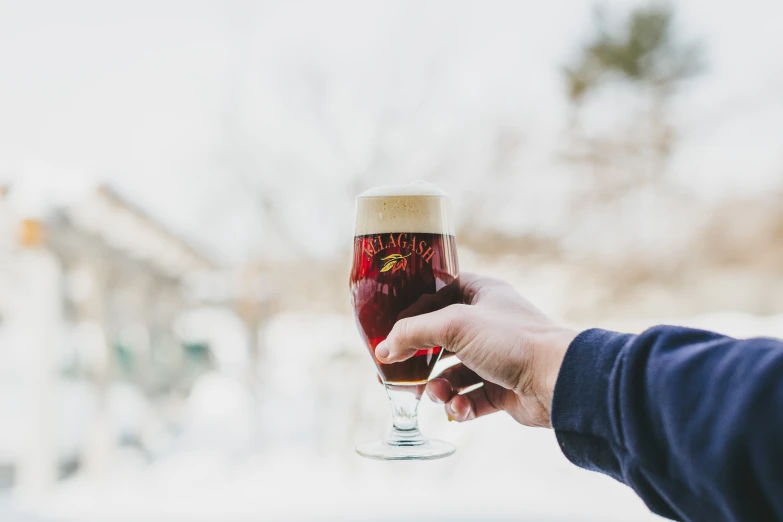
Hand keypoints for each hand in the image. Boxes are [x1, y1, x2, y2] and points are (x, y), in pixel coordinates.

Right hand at [375, 273, 576, 427]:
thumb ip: (413, 333)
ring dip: (439, 388)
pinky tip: (459, 409)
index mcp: (481, 294)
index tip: (391, 332)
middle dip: (420, 361)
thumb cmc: (511, 340)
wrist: (557, 380)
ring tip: (438, 395)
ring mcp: (496, 358)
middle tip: (396, 375)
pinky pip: (469, 399)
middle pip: (440, 340)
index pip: (438, 295)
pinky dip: (459, 406)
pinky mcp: (502, 389)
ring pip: (452, 374)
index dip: (413, 313)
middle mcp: (488, 323)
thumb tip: (383, 349)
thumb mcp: (454, 325)